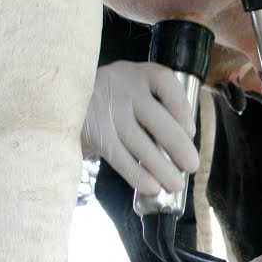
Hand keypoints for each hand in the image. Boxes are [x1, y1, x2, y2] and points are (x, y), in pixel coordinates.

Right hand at [81, 61, 200, 194]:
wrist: (70, 99)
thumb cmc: (118, 99)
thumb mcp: (138, 90)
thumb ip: (160, 107)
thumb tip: (185, 143)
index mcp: (140, 74)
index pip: (165, 83)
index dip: (182, 108)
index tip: (191, 131)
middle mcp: (123, 87)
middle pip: (155, 118)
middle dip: (177, 145)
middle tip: (192, 166)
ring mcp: (106, 109)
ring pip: (138, 142)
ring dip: (160, 167)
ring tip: (176, 184)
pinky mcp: (93, 132)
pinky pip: (118, 156)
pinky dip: (137, 174)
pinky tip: (152, 186)